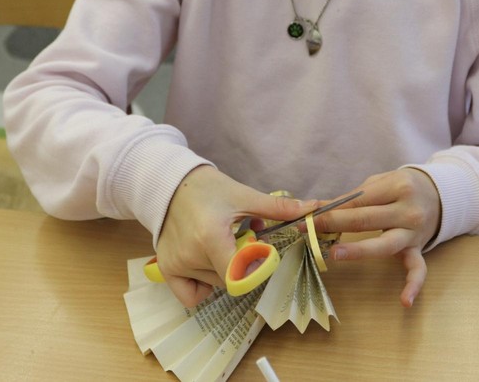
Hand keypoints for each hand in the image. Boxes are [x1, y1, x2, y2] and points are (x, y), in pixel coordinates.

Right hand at [155, 166, 317, 307]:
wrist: (170, 183)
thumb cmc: (208, 188)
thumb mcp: (244, 196)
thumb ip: (277, 209)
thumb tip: (312, 209)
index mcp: (211, 237)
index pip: (241, 275)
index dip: (256, 267)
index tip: (258, 250)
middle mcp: (191, 255)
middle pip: (230, 278)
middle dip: (241, 263)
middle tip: (239, 238)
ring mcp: (176, 264)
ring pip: (214, 284)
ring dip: (224, 269)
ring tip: (221, 242)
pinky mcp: (166, 268)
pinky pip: (191, 295)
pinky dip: (202, 286)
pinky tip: (206, 264)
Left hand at [310, 169, 441, 307]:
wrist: (440, 195)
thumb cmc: (402, 188)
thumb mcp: (380, 183)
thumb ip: (353, 197)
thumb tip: (318, 208)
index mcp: (397, 187)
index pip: (358, 200)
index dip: (331, 208)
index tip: (307, 215)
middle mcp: (408, 210)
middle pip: (366, 219)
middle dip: (334, 223)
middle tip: (309, 229)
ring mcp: (414, 233)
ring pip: (385, 244)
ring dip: (359, 250)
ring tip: (335, 253)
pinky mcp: (419, 249)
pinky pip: (418, 269)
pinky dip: (413, 285)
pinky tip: (405, 301)